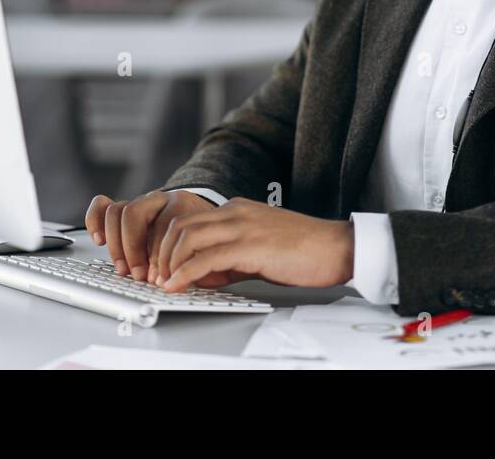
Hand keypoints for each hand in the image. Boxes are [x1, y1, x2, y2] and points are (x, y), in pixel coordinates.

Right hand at [85, 189, 215, 281]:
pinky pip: (102, 206)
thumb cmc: (202, 238)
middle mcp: (159, 199)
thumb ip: (195, 261)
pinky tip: (99, 240)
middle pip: (134, 213)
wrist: (203, 220)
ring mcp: (140, 203)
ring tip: (123, 269)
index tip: (160, 278)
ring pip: (116, 211)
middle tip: (139, 275)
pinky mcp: (125, 209)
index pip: (164, 224)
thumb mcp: (207, 248)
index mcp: (182, 204)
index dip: (160, 255)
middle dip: (133, 248)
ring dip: (116, 244)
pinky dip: (95, 222)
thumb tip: (179, 281)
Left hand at [154, 197, 353, 292]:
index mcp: (237, 209)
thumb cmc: (303, 251)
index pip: (188, 219)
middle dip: (161, 252)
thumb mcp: (257, 250)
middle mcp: (235, 211)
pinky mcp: (250, 245)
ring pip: (187, 237)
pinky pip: (205, 257)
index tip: (162, 267)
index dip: (168, 244)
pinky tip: (178, 285)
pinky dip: (184, 273)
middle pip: (180, 224)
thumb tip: (200, 275)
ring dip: (169, 262)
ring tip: (165, 282)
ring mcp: (243, 226)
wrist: (337, 248)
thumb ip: (228, 259)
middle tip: (157, 276)